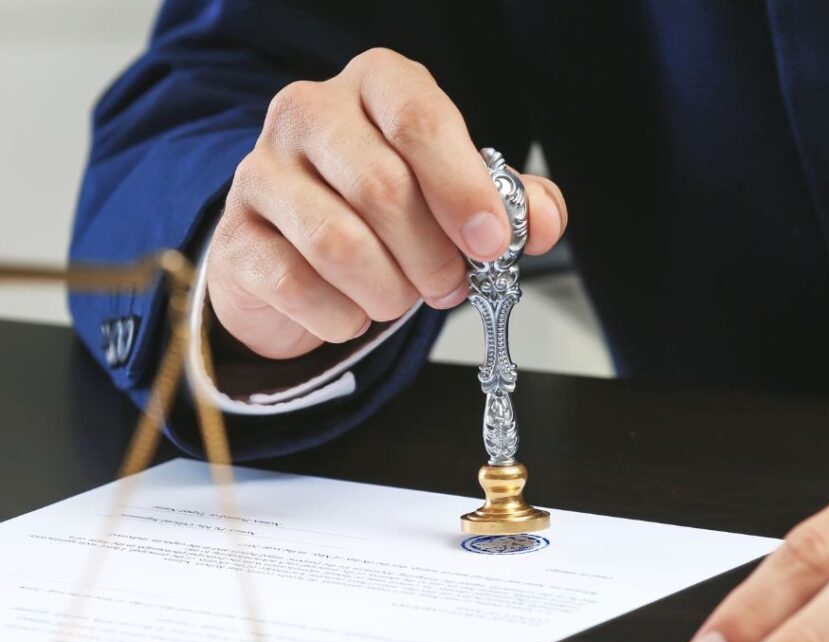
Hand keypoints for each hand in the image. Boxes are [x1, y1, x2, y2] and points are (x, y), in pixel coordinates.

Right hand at [207, 48, 566, 358]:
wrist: (294, 255)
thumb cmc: (382, 217)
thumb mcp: (453, 198)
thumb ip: (507, 203)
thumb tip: (544, 222)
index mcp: (373, 87)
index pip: (418, 116)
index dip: (462, 188)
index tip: (491, 243)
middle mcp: (308, 114)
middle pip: (382, 188)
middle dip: (431, 257)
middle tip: (449, 286)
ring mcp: (262, 173)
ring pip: (339, 243)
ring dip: (388, 292)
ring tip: (400, 299)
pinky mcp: (236, 238)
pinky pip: (297, 287)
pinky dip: (342, 318)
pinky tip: (352, 312)